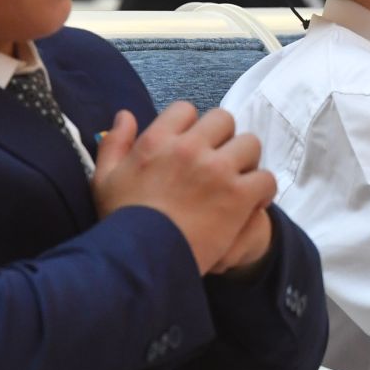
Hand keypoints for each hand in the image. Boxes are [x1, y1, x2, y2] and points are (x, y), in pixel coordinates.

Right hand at [91, 103, 277, 274]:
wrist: (141, 260)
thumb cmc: (121, 221)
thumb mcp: (104, 179)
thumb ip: (115, 143)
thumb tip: (125, 115)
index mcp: (158, 140)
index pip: (186, 110)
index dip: (191, 126)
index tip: (192, 145)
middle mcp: (190, 148)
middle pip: (224, 120)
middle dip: (223, 138)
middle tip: (219, 161)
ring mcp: (217, 170)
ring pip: (250, 143)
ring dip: (246, 160)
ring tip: (237, 180)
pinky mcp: (238, 195)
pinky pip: (266, 178)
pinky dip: (263, 189)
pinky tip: (252, 202)